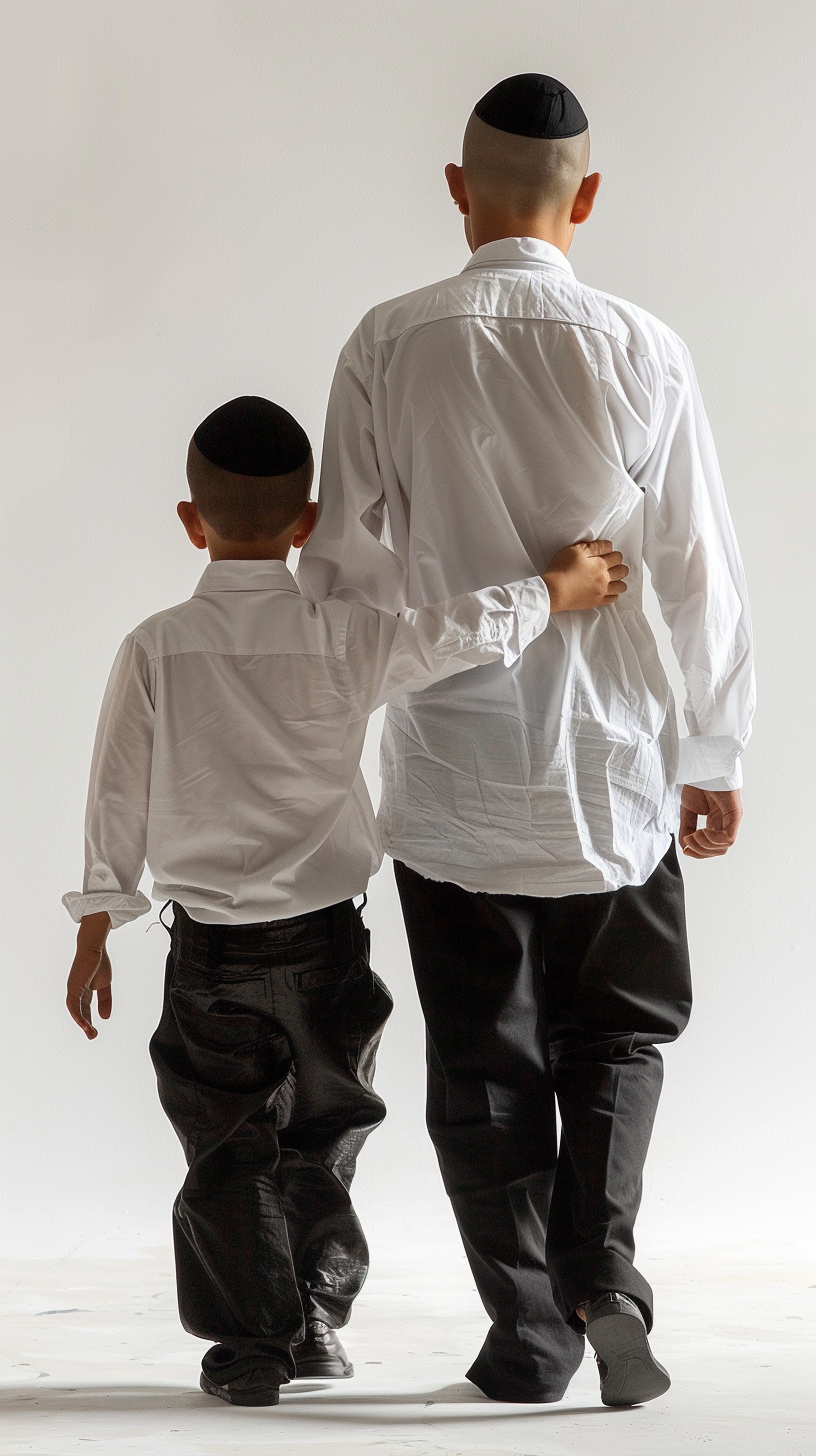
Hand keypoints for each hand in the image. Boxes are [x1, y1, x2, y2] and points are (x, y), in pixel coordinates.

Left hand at [66, 912, 112, 1039]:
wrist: (94, 947)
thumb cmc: (99, 962)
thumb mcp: (105, 985)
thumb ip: (105, 1001)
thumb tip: (105, 1018)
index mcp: (83, 991)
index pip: (84, 1009)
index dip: (88, 1021)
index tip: (93, 1032)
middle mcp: (76, 992)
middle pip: (79, 1012)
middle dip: (85, 1025)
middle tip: (93, 1036)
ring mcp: (73, 990)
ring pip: (75, 1011)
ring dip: (82, 1023)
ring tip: (91, 1033)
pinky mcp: (73, 987)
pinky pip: (74, 1005)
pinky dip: (78, 1015)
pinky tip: (84, 1024)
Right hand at [543, 540, 628, 612]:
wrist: (553, 591)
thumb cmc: (561, 569)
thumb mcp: (575, 550)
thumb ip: (594, 546)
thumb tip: (609, 546)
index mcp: (600, 564)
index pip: (617, 557)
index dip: (614, 553)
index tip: (608, 554)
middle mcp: (605, 578)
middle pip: (622, 571)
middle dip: (620, 566)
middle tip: (613, 565)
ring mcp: (602, 591)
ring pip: (621, 586)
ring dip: (620, 581)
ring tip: (612, 578)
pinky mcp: (596, 602)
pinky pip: (612, 599)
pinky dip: (613, 594)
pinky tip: (608, 590)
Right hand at [679, 787, 742, 858]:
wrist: (703, 767)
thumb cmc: (698, 783)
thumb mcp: (688, 811)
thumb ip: (687, 828)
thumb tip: (685, 847)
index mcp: (715, 822)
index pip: (711, 847)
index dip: (698, 852)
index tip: (685, 849)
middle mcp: (724, 823)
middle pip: (718, 850)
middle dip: (701, 851)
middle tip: (688, 842)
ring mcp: (731, 820)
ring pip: (723, 847)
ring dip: (705, 846)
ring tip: (694, 835)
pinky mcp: (735, 815)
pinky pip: (729, 838)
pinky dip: (713, 840)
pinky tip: (702, 831)